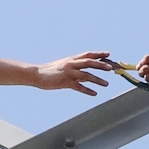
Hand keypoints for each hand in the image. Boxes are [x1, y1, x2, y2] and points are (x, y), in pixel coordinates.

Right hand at [0, 51, 116, 94]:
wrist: (37, 74)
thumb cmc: (50, 71)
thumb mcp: (64, 65)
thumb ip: (75, 67)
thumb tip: (86, 71)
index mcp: (71, 59)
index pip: (88, 55)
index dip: (98, 54)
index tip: (108, 54)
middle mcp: (71, 64)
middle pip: (89, 63)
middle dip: (101, 65)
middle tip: (111, 68)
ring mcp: (68, 73)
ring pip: (86, 75)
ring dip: (97, 79)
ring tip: (107, 83)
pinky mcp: (65, 82)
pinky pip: (79, 87)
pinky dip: (87, 90)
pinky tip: (94, 94)